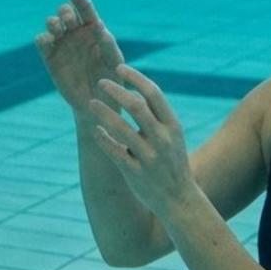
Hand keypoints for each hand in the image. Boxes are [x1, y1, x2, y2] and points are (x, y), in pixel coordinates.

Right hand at [34, 0, 125, 116]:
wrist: (99, 104)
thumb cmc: (112, 80)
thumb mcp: (114, 61)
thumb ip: (108, 44)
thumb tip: (99, 25)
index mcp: (93, 29)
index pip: (85, 10)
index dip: (80, 1)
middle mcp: (75, 33)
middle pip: (66, 13)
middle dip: (65, 11)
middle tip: (67, 17)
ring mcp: (61, 44)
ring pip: (52, 24)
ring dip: (53, 22)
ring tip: (56, 26)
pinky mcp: (50, 58)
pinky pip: (42, 42)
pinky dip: (43, 38)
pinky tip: (48, 40)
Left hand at [90, 65, 195, 218]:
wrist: (180, 201)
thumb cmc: (172, 161)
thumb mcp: (172, 135)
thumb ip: (155, 114)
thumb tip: (131, 85)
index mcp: (173, 127)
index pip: (154, 93)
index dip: (135, 77)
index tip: (118, 67)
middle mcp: (163, 140)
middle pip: (136, 107)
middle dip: (116, 91)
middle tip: (100, 81)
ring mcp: (150, 158)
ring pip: (122, 129)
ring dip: (104, 112)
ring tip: (90, 102)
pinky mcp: (136, 174)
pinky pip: (114, 152)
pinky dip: (102, 139)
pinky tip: (94, 130)